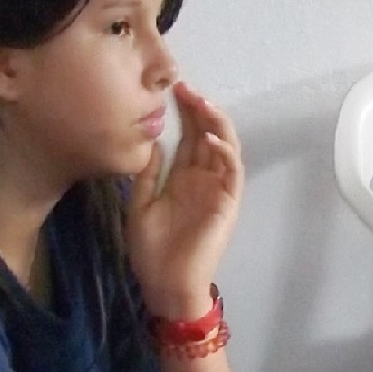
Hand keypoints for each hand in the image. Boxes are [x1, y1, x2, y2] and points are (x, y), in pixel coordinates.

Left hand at [125, 82, 241, 320]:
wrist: (166, 284)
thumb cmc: (152, 251)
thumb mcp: (140, 205)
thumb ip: (148, 174)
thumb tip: (152, 141)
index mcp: (184, 178)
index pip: (189, 137)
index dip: (184, 114)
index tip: (171, 91)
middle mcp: (204, 178)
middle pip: (208, 135)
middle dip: (199, 109)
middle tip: (183, 87)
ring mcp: (218, 189)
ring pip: (225, 146)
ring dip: (216, 124)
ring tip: (200, 103)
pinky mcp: (228, 203)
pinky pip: (232, 172)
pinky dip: (225, 153)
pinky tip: (211, 138)